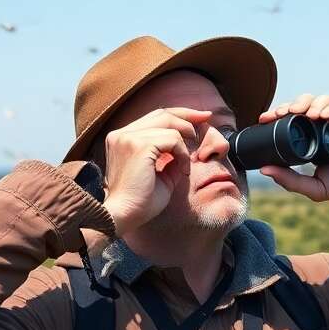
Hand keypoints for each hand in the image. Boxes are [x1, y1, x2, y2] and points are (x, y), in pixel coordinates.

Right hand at [99, 106, 211, 233]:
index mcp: (122, 139)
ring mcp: (128, 137)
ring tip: (186, 165)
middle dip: (188, 115)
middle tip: (207, 118)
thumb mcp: (159, 174)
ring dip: (185, 143)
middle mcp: (122, 134)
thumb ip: (170, 158)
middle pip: (162, 113)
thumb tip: (187, 147)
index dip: (178, 115)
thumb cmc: (140, 202)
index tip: (199, 118)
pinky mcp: (139, 145)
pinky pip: (172, 139)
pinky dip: (183, 153)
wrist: (124, 216)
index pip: (154, 117)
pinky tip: (183, 170)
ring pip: (169, 124)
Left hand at [257, 94, 328, 208]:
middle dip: (292, 104)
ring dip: (311, 103)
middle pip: (307, 104)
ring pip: (324, 99)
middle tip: (282, 113)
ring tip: (303, 114)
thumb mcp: (315, 187)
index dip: (279, 114)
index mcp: (315, 138)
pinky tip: (324, 115)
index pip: (294, 119)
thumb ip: (291, 180)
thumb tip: (264, 169)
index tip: (265, 119)